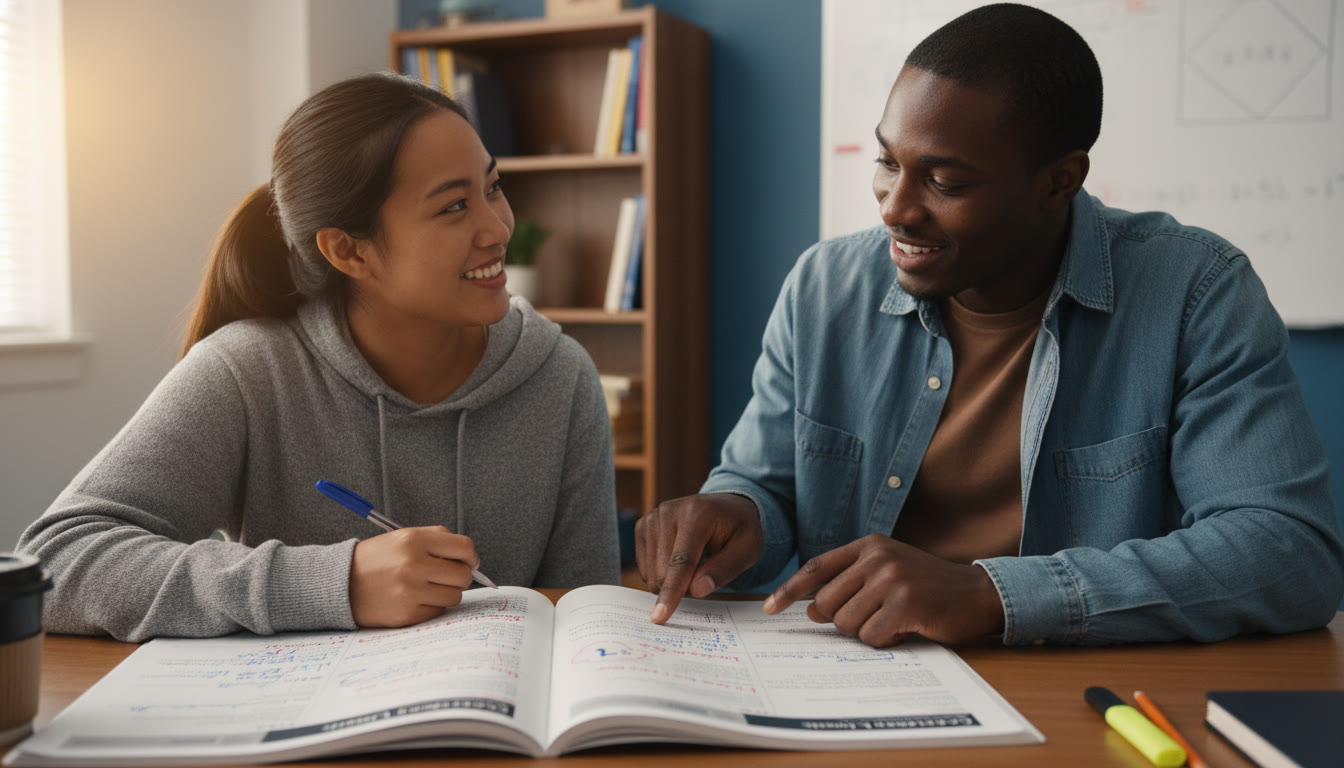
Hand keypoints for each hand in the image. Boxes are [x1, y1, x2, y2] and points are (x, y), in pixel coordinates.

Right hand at [349, 526, 478, 626]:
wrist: (340, 584)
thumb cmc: (378, 559)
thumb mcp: (403, 537)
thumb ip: (437, 540)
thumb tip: (470, 557)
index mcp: (414, 540)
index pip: (464, 547)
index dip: (471, 556)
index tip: (470, 562)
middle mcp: (413, 565)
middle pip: (463, 575)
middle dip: (460, 576)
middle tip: (446, 576)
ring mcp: (410, 592)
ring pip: (455, 596)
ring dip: (446, 592)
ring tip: (428, 587)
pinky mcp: (406, 614)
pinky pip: (438, 611)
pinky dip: (432, 606)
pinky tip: (415, 599)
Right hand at [635, 493, 763, 623]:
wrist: (725, 506)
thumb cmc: (739, 529)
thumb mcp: (748, 549)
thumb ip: (724, 569)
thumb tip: (697, 590)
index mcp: (697, 514)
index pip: (681, 562)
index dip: (672, 591)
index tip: (660, 617)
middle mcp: (668, 511)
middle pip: (662, 570)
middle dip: (682, 587)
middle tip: (705, 575)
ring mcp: (652, 518)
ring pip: (651, 572)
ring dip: (671, 581)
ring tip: (694, 563)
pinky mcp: (643, 526)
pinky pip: (644, 567)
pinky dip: (661, 573)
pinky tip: (677, 560)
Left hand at [762, 534, 1005, 646]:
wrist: (978, 593)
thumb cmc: (927, 587)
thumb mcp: (887, 571)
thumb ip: (850, 582)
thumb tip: (810, 610)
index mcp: (868, 546)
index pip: (816, 568)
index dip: (789, 590)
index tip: (768, 609)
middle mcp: (876, 558)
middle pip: (826, 603)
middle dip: (841, 621)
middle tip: (873, 618)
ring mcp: (891, 579)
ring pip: (846, 623)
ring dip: (867, 632)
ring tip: (894, 620)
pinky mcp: (906, 604)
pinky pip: (871, 637)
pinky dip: (885, 641)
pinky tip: (906, 628)